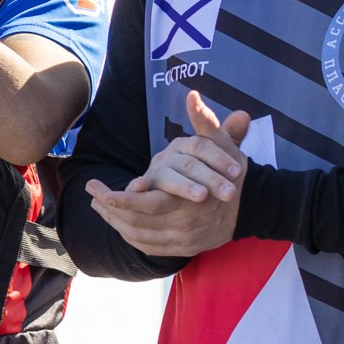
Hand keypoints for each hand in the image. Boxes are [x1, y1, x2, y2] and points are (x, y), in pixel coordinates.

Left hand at [85, 89, 250, 257]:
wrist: (252, 206)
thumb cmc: (232, 172)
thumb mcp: (222, 146)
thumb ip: (205, 122)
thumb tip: (192, 95)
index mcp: (187, 200)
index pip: (144, 204)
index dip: (117, 199)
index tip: (94, 187)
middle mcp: (183, 224)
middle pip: (135, 222)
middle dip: (109, 209)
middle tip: (91, 193)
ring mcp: (183, 240)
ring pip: (138, 235)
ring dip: (115, 222)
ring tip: (98, 205)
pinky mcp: (184, 249)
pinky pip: (148, 247)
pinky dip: (130, 236)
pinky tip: (117, 222)